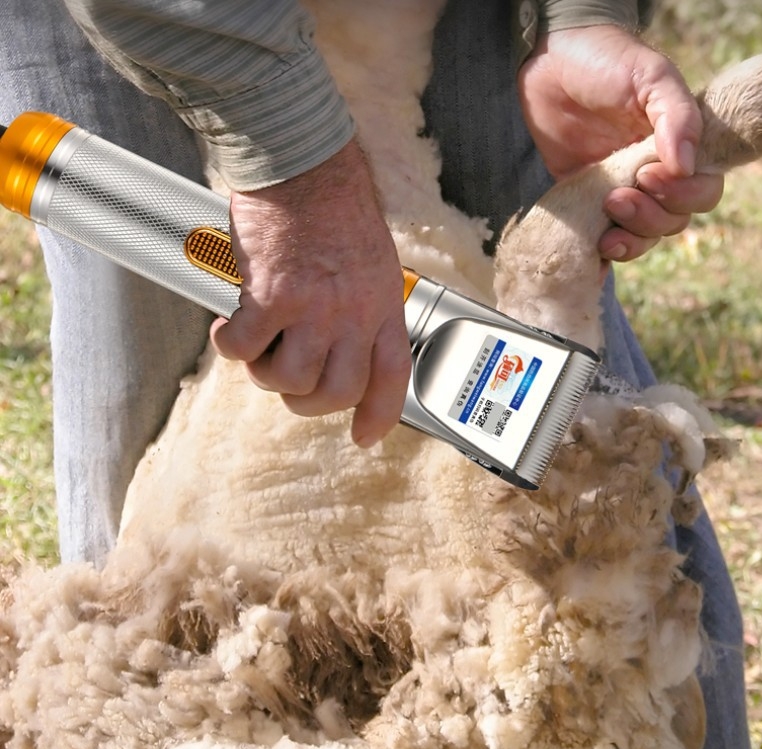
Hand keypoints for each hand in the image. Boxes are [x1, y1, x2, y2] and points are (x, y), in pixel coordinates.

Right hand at [210, 139, 410, 447]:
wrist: (300, 160)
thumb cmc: (332, 202)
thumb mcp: (372, 259)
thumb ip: (363, 305)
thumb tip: (342, 345)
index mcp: (383, 303)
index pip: (392, 376)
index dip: (379, 414)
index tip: (364, 435)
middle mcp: (353, 312)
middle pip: (335, 392)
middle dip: (308, 400)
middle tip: (290, 379)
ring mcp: (313, 307)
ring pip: (290, 380)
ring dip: (268, 373)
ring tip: (260, 345)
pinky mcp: (270, 295)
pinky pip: (245, 349)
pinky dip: (230, 346)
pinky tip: (230, 326)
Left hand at [517, 25, 723, 260]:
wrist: (552, 65)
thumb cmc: (607, 62)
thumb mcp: (650, 77)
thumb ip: (676, 116)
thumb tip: (685, 167)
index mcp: (680, 148)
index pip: (703, 191)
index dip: (683, 195)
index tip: (648, 175)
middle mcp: (655, 176)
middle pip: (674, 220)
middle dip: (650, 218)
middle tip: (616, 197)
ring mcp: (621, 192)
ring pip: (643, 237)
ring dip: (630, 239)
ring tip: (606, 213)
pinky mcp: (587, 204)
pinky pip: (605, 240)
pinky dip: (604, 251)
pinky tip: (595, 247)